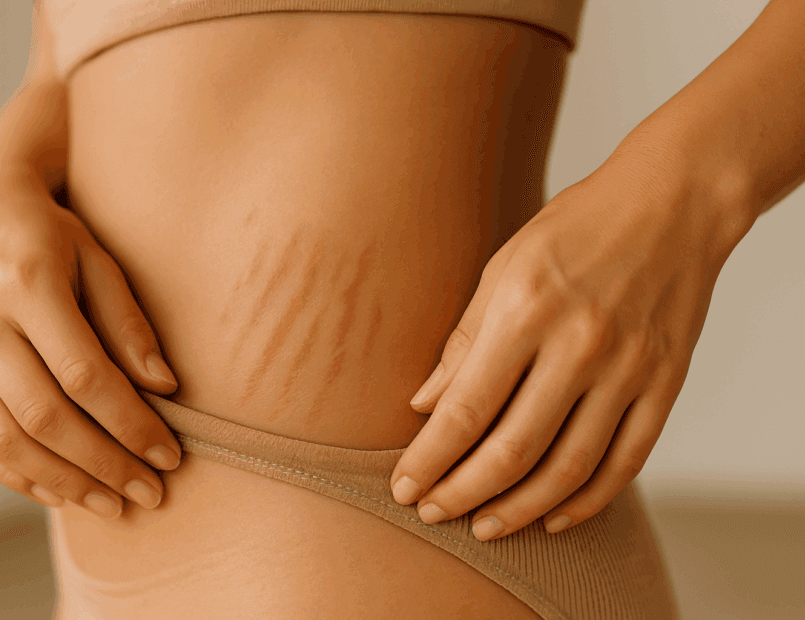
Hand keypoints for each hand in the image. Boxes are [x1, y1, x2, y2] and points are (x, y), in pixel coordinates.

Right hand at [0, 175, 182, 519]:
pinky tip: (60, 493)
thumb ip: (129, 323)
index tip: (169, 454)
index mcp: (26, 283)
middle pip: (44, 415)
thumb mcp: (101, 261)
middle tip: (150, 492)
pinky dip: (17, 476)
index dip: (129, 421)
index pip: (83, 373)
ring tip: (113, 505)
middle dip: (103, 463)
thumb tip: (164, 387)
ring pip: (5, 439)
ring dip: (63, 482)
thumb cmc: (55, 238)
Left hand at [389, 159, 737, 539]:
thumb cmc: (575, 229)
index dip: (430, 458)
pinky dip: (588, 500)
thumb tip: (425, 405)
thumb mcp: (504, 266)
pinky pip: (626, 461)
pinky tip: (554, 517)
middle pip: (513, 449)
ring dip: (520, 508)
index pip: (466, 409)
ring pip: (569, 467)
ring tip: (484, 527)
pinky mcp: (666, 384)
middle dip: (463, 492)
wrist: (673, 204)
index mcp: (526, 311)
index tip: (404, 487)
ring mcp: (629, 368)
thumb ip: (464, 340)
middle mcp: (579, 345)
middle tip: (432, 513)